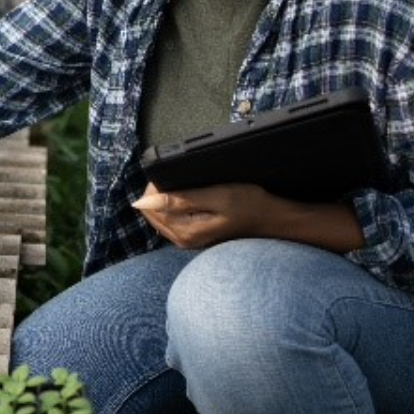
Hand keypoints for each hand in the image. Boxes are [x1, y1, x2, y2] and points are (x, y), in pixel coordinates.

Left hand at [131, 181, 271, 248]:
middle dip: (159, 192)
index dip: (155, 186)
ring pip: (162, 215)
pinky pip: (173, 218)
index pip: (149, 207)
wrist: (271, 218)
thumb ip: (179, 199)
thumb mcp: (215, 197)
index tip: (171, 174)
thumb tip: (141, 202)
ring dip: (168, 198)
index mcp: (184, 232)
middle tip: (182, 177)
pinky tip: (192, 196)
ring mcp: (188, 239)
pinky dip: (176, 205)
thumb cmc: (248, 205)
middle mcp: (182, 240)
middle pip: (152, 212)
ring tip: (190, 186)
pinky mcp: (195, 235)